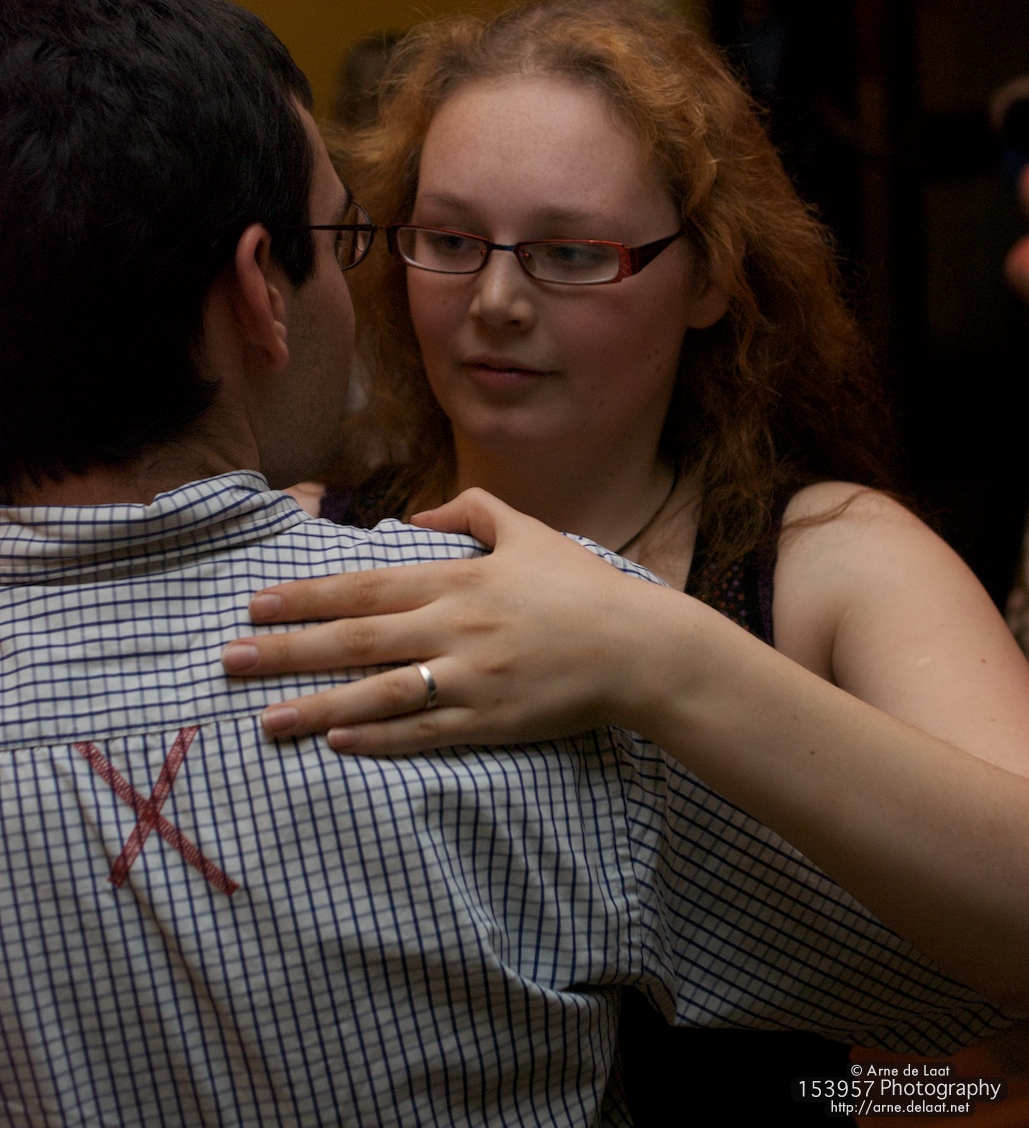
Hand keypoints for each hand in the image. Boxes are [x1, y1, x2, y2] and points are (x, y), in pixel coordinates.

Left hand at [221, 488, 673, 752]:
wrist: (637, 648)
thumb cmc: (581, 588)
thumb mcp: (528, 532)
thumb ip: (472, 512)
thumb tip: (415, 521)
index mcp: (458, 580)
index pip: (365, 587)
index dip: (307, 596)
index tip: (257, 603)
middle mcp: (453, 628)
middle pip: (355, 640)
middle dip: (287, 649)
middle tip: (231, 659)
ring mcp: (469, 680)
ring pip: (376, 694)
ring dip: (314, 705)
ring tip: (264, 718)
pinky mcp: (488, 722)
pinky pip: (421, 734)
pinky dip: (377, 739)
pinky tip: (335, 742)